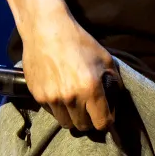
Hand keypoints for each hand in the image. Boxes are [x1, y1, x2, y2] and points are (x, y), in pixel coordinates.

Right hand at [19, 4, 117, 131]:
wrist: (47, 29)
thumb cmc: (79, 41)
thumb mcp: (104, 57)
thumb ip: (114, 79)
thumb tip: (116, 97)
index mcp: (90, 88)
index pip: (102, 122)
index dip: (107, 122)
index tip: (106, 116)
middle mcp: (71, 97)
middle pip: (83, 126)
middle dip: (89, 120)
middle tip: (90, 110)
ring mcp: (52, 98)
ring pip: (66, 122)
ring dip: (72, 116)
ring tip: (75, 103)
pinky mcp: (38, 96)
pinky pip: (52, 112)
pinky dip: (58, 108)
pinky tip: (60, 93)